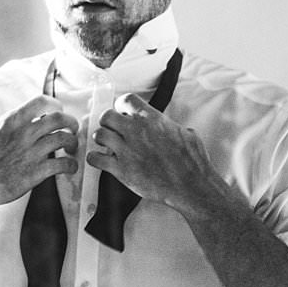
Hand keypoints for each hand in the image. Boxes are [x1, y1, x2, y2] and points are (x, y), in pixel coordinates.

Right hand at [0, 94, 80, 213]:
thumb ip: (13, 125)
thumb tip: (30, 119)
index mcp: (11, 121)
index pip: (42, 101)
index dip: (56, 105)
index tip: (59, 112)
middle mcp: (23, 134)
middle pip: (59, 119)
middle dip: (71, 123)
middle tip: (72, 130)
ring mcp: (30, 153)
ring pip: (65, 139)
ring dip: (73, 144)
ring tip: (71, 149)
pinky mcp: (36, 172)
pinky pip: (64, 164)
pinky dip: (71, 165)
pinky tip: (69, 168)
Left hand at [87, 94, 219, 212]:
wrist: (191, 186)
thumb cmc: (193, 162)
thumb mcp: (185, 133)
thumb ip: (167, 125)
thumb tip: (164, 124)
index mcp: (152, 119)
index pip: (126, 100)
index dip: (122, 106)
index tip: (123, 113)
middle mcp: (136, 131)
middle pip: (106, 116)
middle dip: (108, 122)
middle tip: (113, 130)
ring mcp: (127, 150)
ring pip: (98, 135)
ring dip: (101, 139)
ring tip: (108, 145)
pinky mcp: (121, 169)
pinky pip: (94, 158)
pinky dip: (95, 158)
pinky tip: (101, 160)